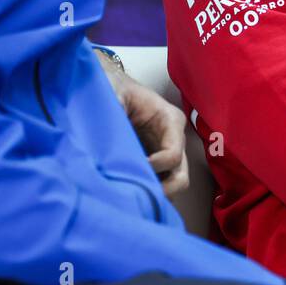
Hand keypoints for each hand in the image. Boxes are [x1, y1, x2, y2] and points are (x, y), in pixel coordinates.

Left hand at [94, 49, 189, 196]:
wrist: (107, 85)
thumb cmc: (113, 86)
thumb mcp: (112, 92)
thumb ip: (113, 108)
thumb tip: (104, 134)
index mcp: (170, 121)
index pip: (173, 154)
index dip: (156, 167)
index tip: (132, 168)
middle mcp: (173, 140)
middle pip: (181, 176)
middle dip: (163, 190)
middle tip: (138, 197)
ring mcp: (164, 153)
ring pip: (172, 185)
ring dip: (156, 195)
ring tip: (131, 199)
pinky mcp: (154, 164)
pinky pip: (158, 185)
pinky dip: (148, 194)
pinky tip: (127, 196)